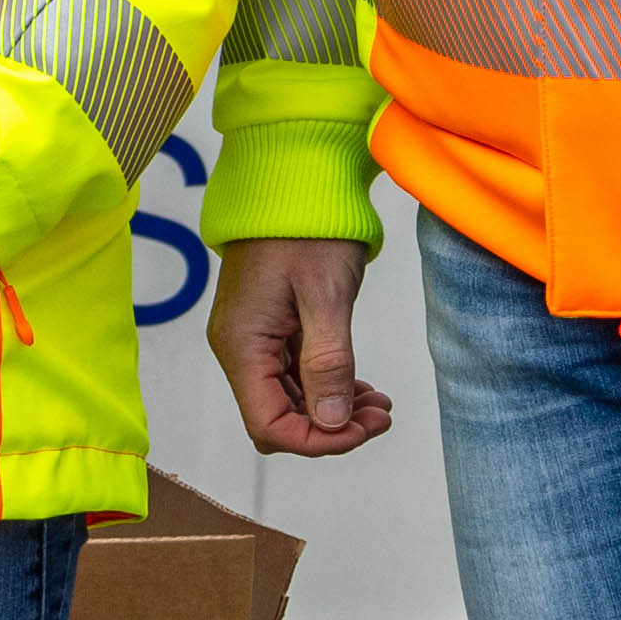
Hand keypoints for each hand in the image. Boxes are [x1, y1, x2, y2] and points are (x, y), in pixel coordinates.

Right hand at [220, 238, 392, 457]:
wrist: (294, 179)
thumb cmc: (307, 227)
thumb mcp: (325, 295)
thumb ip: (328, 362)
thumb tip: (332, 420)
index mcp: (242, 345)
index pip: (269, 425)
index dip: (317, 440)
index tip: (363, 429)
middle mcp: (239, 349)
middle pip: (277, 419)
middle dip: (330, 428)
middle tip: (380, 415)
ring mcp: (253, 339)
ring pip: (288, 402)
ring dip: (332, 410)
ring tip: (378, 402)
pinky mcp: (269, 329)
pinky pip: (293, 376)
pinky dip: (326, 387)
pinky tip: (360, 385)